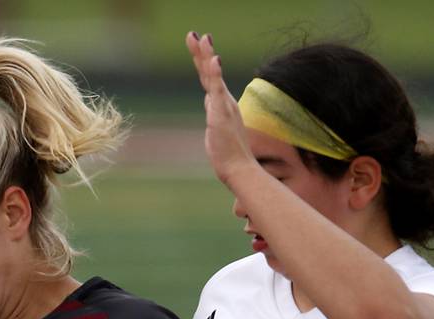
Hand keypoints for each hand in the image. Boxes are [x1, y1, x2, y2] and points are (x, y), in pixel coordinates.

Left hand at [186, 31, 253, 185]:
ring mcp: (224, 106)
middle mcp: (224, 102)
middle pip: (210, 72)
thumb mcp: (215, 129)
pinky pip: (217, 90)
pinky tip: (213, 59)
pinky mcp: (222, 114)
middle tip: (194, 34)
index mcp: (222, 105)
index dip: (204, 61)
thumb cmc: (228, 155)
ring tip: (201, 38)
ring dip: (206, 56)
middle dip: (201, 52)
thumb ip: (213, 113)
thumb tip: (209, 102)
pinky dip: (215, 74)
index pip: (210, 79)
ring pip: (213, 76)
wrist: (239, 169)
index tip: (199, 44)